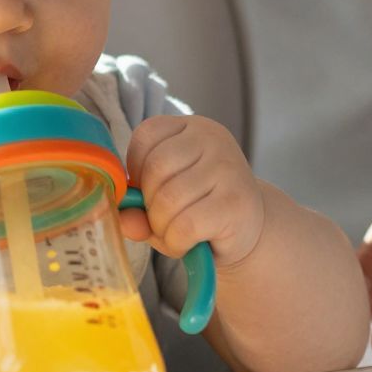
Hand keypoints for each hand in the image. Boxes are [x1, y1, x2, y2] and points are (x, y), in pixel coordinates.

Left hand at [121, 115, 264, 266]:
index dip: (134, 170)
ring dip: (161, 228)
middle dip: (147, 204)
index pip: (146, 135)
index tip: (146, 192)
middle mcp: (213, 139)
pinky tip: (185, 244)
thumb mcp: (161, 203)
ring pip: (169, 199)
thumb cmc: (198, 211)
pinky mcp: (235, 202)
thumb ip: (136, 208)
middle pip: (156, 167)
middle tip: (160, 221)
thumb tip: (122, 221)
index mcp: (192, 127)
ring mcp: (228, 168)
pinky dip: (176, 242)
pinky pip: (185, 224)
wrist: (249, 232)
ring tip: (174, 234)